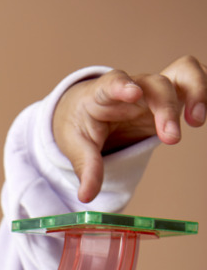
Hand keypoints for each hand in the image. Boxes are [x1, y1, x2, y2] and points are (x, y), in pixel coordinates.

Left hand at [53, 55, 206, 202]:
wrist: (90, 110)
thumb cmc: (83, 123)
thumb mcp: (76, 146)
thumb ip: (86, 167)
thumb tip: (86, 196)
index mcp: (104, 94)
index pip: (114, 81)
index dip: (124, 85)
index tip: (134, 93)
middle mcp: (135, 87)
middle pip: (157, 84)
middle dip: (166, 108)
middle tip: (171, 139)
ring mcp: (155, 92)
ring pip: (184, 73)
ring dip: (197, 91)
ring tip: (197, 121)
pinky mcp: (170, 100)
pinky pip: (194, 84)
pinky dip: (205, 93)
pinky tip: (205, 114)